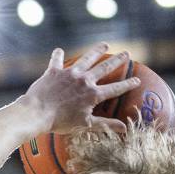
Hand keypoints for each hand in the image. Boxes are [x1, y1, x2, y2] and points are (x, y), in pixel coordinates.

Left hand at [24, 44, 140, 133]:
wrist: (37, 113)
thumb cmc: (60, 123)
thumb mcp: (85, 125)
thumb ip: (105, 124)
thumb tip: (124, 128)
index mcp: (93, 94)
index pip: (115, 88)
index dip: (127, 84)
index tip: (137, 80)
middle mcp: (84, 80)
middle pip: (104, 68)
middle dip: (117, 60)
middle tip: (126, 54)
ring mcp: (69, 74)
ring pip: (87, 58)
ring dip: (97, 51)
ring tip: (105, 45)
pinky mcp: (54, 71)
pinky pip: (57, 60)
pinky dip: (58, 56)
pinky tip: (59, 50)